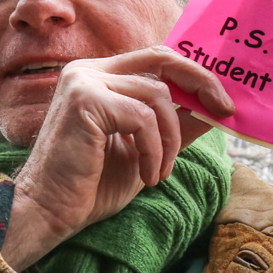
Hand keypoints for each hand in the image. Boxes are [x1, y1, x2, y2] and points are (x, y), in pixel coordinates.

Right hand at [2, 46, 233, 270]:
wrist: (49, 212)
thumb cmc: (92, 186)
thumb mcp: (147, 149)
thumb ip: (175, 124)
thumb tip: (215, 108)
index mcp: (100, 77)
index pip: (157, 59)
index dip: (194, 74)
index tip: (223, 101)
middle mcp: (88, 70)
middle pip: (162, 60)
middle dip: (200, 83)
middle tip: (223, 111)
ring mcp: (83, 81)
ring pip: (156, 96)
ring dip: (170, 140)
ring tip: (160, 172)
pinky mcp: (84, 100)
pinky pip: (142, 118)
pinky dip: (154, 151)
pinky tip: (147, 175)